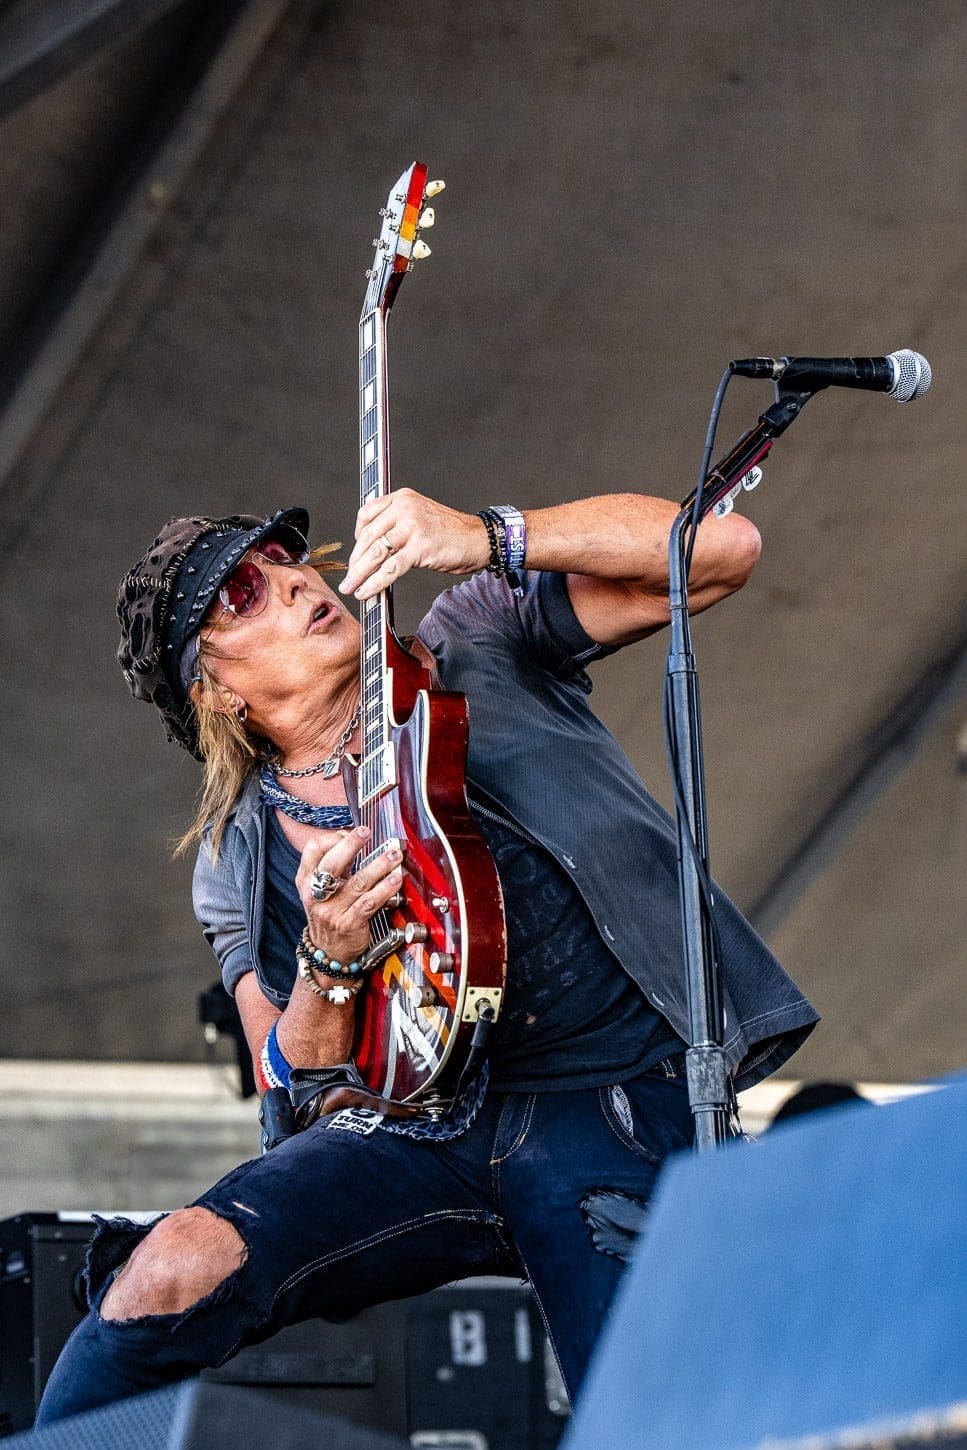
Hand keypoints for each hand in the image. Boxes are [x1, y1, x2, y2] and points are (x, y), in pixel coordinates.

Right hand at [295, 826, 402, 968]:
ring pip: (357, 883)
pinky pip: (369, 903)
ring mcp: (332, 911)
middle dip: (351, 844)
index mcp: (306, 882)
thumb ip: (336, 866)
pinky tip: (395, 881)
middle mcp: (315, 895)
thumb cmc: (329, 914)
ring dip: (378, 866)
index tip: (349, 832)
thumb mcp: (322, 890)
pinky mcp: (349, 924)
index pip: (312, 850)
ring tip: (393, 855)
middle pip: (332, 864)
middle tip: (366, 832)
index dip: (332, 838)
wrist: (328, 953)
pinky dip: (384, 890)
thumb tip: (353, 838)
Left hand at [339, 488, 489, 599]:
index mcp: (403, 498)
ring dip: (359, 574)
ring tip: (350, 587)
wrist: (480, 540)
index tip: (357, 552)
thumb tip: (374, 544)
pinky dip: (375, 583)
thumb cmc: (452, 533)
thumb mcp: (421, 516)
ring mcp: (412, 527)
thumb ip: (398, 523)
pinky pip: (390, 568)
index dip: (358, 535)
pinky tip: (366, 591)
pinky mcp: (419, 548)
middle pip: (368, 536)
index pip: (367, 513)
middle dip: (356, 560)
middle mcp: (405, 508)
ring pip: (376, 553)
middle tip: (349, 577)